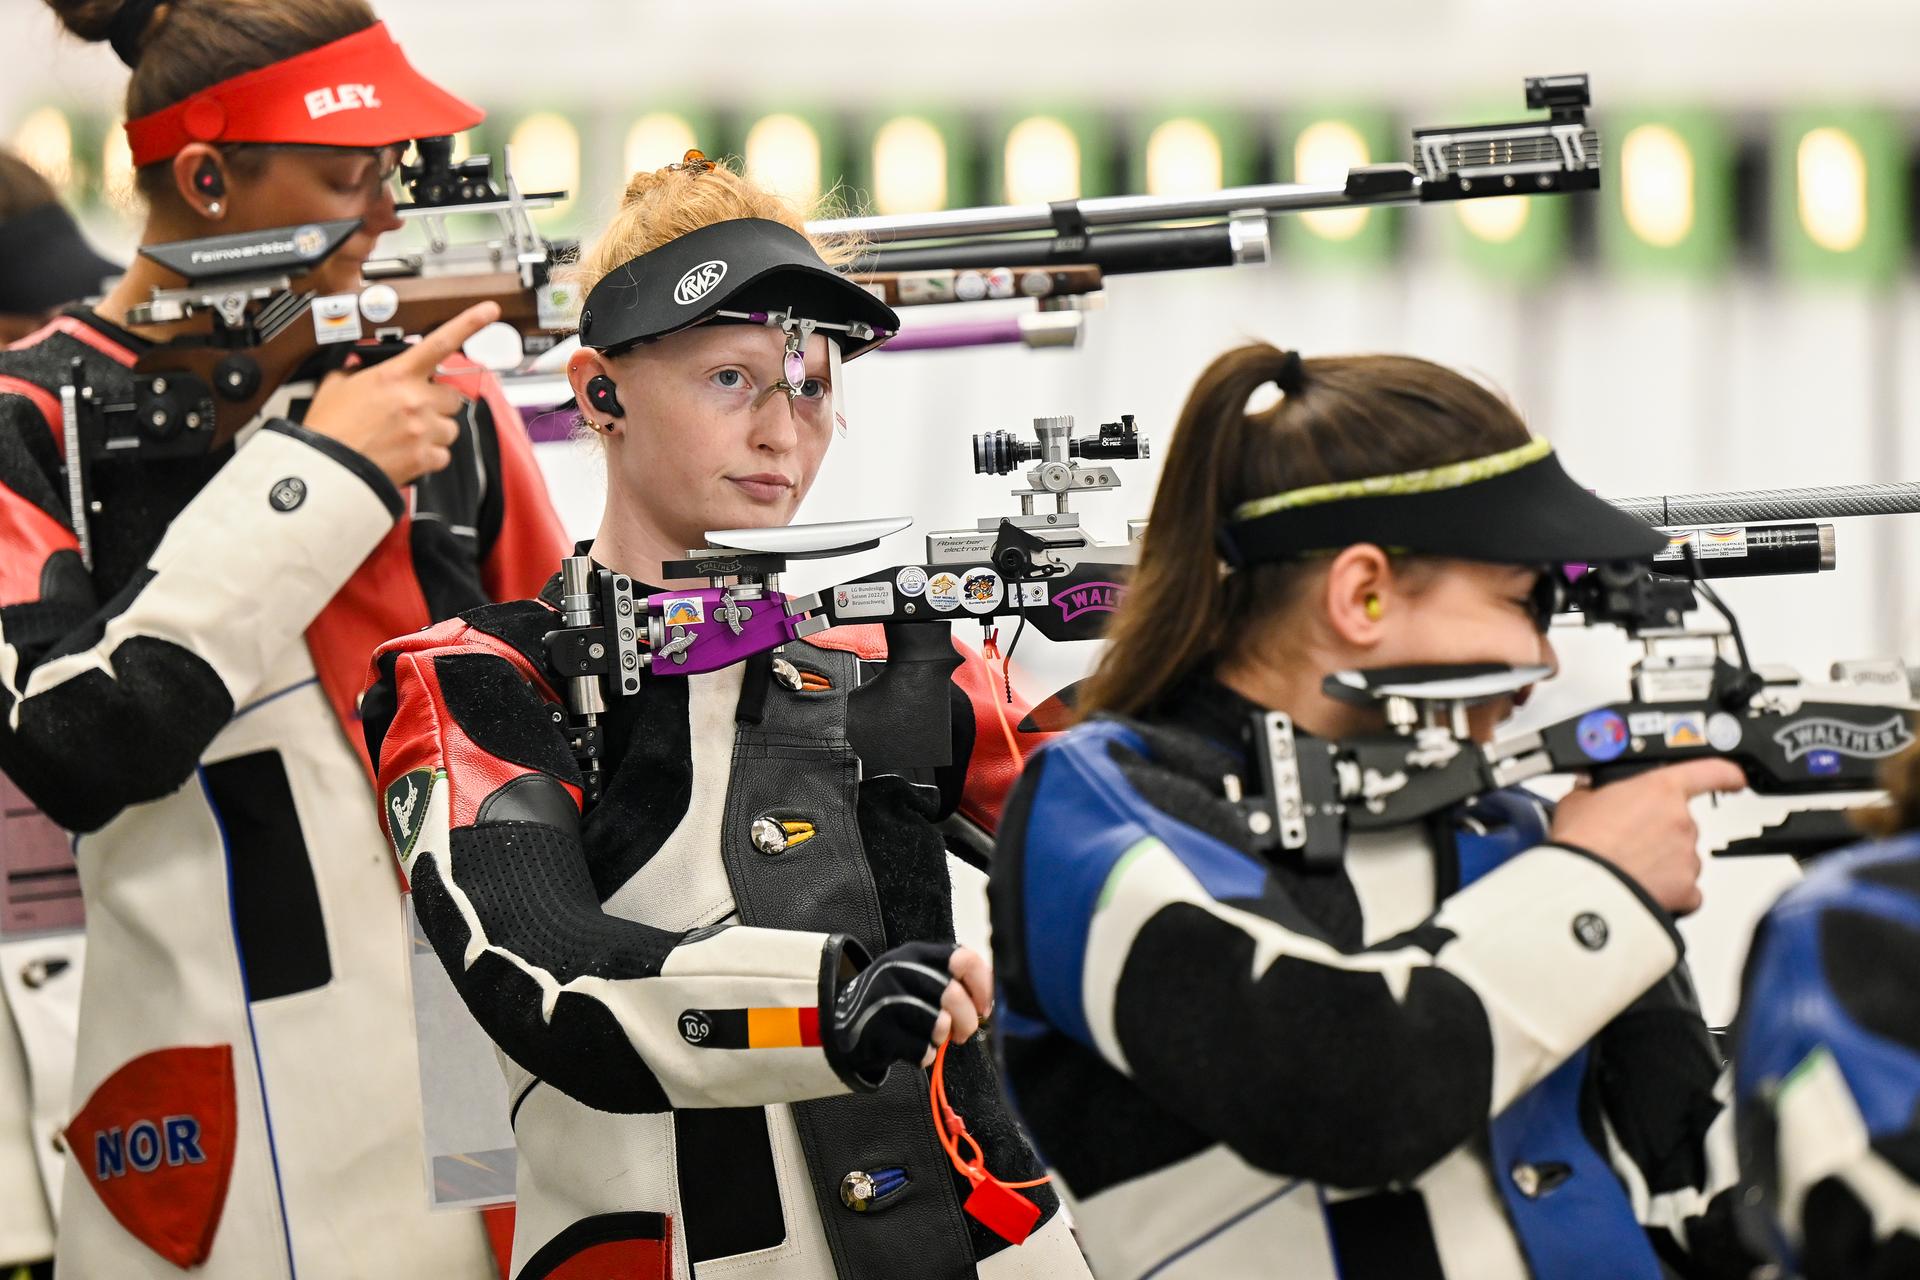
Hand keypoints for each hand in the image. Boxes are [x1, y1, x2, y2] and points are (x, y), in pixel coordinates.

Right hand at [303, 301, 500, 487]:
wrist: (327, 468)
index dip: (469, 323)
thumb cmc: (329, 428)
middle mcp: (416, 399)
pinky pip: (443, 455)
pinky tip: (406, 454)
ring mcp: (424, 429)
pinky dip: (429, 457)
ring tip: (405, 436)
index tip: (489, 309)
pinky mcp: (426, 457)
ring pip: (450, 427)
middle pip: (451, 396)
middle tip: (412, 412)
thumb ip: (356, 371)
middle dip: (436, 403)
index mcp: (396, 375)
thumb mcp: (336, 385)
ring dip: (434, 431)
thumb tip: (358, 366)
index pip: (440, 342)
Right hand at [829, 942, 993, 1078]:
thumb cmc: (894, 1002)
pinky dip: (926, 1055)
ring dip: (943, 1038)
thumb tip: (988, 1003)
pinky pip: (921, 1049)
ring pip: (938, 1024)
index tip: (984, 1007)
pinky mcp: (878, 1030)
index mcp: (916, 953)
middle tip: (963, 1034)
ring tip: (935, 1038)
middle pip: (953, 995)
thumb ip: (950, 980)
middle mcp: (899, 970)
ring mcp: (885, 999)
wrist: (842, 1023)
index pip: (962, 958)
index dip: (982, 985)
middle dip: (967, 1021)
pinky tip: (919, 1051)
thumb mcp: (917, 977)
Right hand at [1549, 760, 1745, 915]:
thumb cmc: (1581, 844)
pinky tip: (1644, 889)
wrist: (1583, 890)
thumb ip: (1593, 792)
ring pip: (1682, 859)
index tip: (1734, 777)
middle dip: (1659, 833)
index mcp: (1659, 790)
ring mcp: (1689, 857)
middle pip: (1681, 824)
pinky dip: (1671, 892)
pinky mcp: (1688, 890)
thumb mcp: (1576, 802)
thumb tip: (1591, 793)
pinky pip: (1686, 890)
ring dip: (1662, 863)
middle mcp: (1682, 821)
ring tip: (1628, 869)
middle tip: (1627, 843)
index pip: (1709, 771)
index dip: (1726, 773)